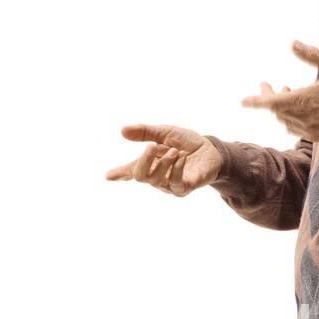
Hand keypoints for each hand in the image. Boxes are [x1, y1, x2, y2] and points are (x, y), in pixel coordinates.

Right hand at [105, 124, 222, 196]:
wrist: (211, 149)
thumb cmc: (186, 142)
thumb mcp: (165, 132)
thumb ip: (145, 132)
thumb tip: (122, 130)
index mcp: (149, 163)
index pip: (130, 170)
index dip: (118, 173)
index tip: (108, 176)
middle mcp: (157, 176)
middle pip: (140, 175)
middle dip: (143, 160)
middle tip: (151, 146)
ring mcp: (169, 184)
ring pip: (156, 179)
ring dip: (164, 162)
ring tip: (175, 150)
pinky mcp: (184, 188)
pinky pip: (175, 182)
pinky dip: (177, 168)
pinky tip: (182, 157)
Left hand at [239, 40, 318, 140]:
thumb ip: (311, 55)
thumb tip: (292, 44)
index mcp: (302, 100)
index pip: (270, 102)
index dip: (255, 101)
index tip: (242, 102)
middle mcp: (301, 117)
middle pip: (274, 109)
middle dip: (268, 97)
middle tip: (266, 84)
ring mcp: (306, 128)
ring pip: (282, 119)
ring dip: (280, 107)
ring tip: (287, 91)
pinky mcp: (313, 136)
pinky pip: (292, 128)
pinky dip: (289, 117)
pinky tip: (297, 108)